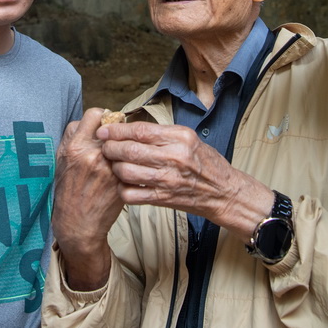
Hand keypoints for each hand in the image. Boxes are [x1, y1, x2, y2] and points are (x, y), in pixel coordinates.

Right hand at [52, 108, 124, 289]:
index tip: (103, 125)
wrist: (78, 224)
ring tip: (118, 156)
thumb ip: (73, 136)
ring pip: (125, 143)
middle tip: (113, 141)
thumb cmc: (67, 191)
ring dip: (123, 146)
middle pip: (114, 127)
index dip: (100, 118)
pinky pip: (130, 160)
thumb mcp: (61, 160)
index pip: (96, 114)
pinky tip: (122, 170)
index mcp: (76, 147)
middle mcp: (94, 155)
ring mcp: (110, 168)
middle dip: (114, 132)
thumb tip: (88, 121)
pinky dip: (129, 162)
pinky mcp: (123, 180)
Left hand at [97, 120, 272, 241]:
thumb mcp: (189, 139)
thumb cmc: (205, 163)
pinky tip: (124, 184)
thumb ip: (162, 134)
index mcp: (180, 137)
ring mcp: (168, 180)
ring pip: (127, 171)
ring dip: (114, 168)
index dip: (117, 130)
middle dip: (110, 147)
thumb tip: (131, 128)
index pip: (140, 130)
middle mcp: (174, 157)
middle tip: (104, 147)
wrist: (223, 192)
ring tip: (112, 164)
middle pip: (130, 150)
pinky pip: (132, 194)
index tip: (104, 129)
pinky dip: (122, 189)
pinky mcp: (163, 198)